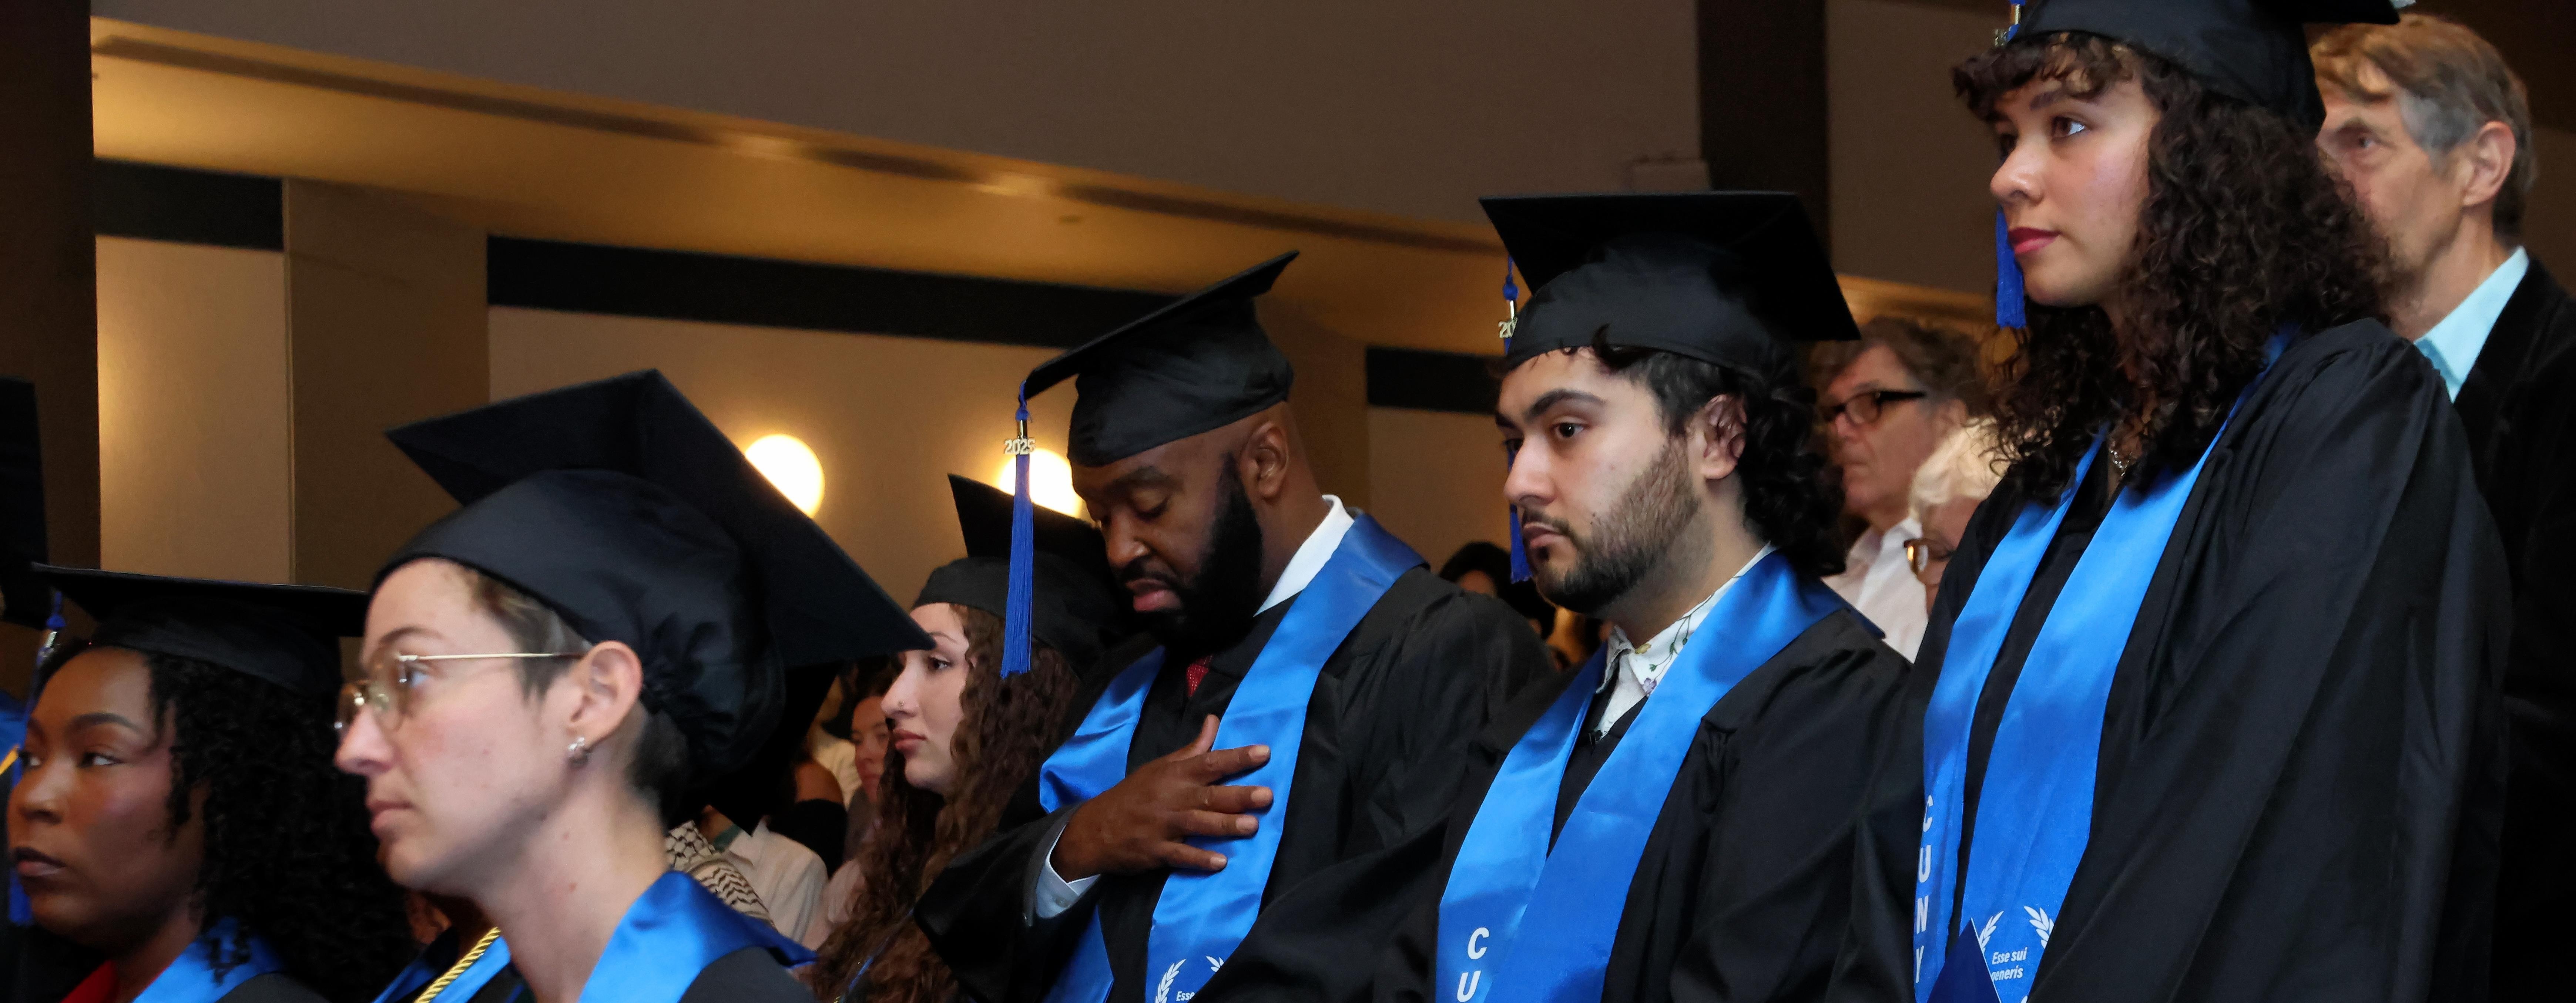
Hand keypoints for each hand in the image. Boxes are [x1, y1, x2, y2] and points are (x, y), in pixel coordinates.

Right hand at [1050, 715, 1272, 880]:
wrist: (1094, 828)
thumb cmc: (1134, 794)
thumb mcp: (1160, 767)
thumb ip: (1192, 749)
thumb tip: (1214, 721)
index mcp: (1174, 775)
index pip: (1210, 761)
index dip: (1237, 757)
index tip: (1265, 752)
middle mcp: (1171, 797)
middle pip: (1209, 795)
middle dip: (1238, 795)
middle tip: (1267, 796)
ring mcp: (1163, 825)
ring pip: (1198, 824)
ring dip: (1225, 825)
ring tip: (1252, 826)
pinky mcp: (1155, 850)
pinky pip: (1179, 855)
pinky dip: (1198, 858)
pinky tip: (1220, 863)